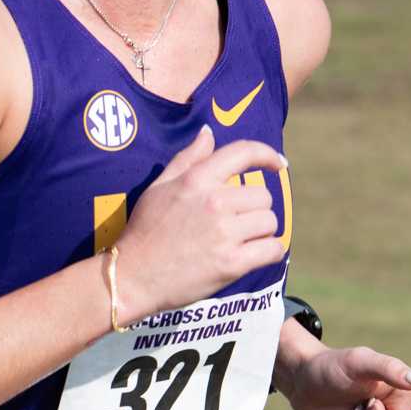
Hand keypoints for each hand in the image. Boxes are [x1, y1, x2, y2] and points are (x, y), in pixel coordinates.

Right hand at [117, 125, 288, 318]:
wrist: (132, 277)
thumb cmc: (144, 231)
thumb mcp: (159, 187)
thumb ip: (187, 158)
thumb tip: (208, 132)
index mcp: (197, 180)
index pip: (244, 153)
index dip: (267, 155)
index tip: (278, 165)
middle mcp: (214, 202)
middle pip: (263, 196)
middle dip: (254, 209)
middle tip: (234, 223)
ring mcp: (224, 233)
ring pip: (269, 223)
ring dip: (260, 232)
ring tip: (239, 241)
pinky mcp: (232, 263)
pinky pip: (273, 250)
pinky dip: (269, 252)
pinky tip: (254, 255)